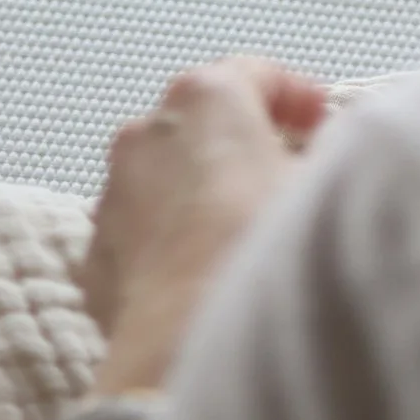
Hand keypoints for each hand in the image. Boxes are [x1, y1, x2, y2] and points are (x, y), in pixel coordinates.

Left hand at [83, 56, 328, 392]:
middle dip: (245, 147)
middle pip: (205, 125)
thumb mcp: (323, 184)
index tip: (321, 121)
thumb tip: (322, 161)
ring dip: (202, 199)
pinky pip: (141, 241)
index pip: (256, 74)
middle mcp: (147, 132)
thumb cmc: (260, 253)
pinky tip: (206, 284)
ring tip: (245, 241)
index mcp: (205, 97)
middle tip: (288, 177)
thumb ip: (322, 157)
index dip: (298, 97)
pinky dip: (171, 251)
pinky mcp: (97, 261)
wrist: (191, 346)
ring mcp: (114, 196)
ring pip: (167, 183)